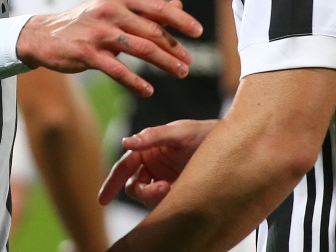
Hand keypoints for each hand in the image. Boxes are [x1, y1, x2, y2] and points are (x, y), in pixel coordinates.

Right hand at [16, 0, 201, 96]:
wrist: (45, 35)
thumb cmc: (85, 22)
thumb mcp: (113, 9)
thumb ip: (145, 10)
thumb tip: (178, 7)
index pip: (157, 8)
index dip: (179, 20)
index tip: (198, 32)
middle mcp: (110, 11)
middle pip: (152, 31)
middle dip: (175, 48)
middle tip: (189, 62)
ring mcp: (98, 32)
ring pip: (141, 49)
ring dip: (164, 63)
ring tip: (180, 73)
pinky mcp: (88, 53)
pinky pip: (118, 70)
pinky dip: (136, 82)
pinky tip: (148, 90)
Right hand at [98, 119, 217, 207]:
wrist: (233, 146)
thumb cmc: (203, 133)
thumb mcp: (179, 132)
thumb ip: (152, 136)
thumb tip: (126, 142)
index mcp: (148, 149)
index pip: (124, 167)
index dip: (111, 183)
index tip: (103, 200)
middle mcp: (153, 165)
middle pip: (133, 185)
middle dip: (142, 191)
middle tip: (161, 190)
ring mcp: (164, 180)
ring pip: (147, 197)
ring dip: (156, 196)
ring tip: (174, 187)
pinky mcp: (177, 192)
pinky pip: (163, 203)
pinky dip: (167, 201)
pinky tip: (180, 191)